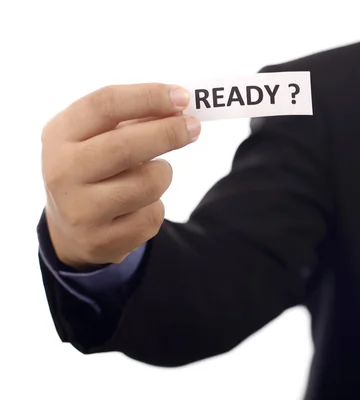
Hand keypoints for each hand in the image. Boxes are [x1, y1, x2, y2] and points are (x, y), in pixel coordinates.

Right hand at [41, 84, 199, 268]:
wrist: (70, 228)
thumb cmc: (95, 167)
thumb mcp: (98, 137)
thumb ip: (133, 119)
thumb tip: (178, 106)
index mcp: (60, 135)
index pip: (104, 105)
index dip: (148, 97)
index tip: (182, 96)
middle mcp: (62, 172)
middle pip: (124, 145)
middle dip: (168, 133)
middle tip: (193, 127)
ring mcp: (80, 210)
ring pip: (148, 183)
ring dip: (163, 174)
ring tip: (152, 174)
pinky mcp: (102, 241)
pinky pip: (153, 216)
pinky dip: (156, 206)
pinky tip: (139, 206)